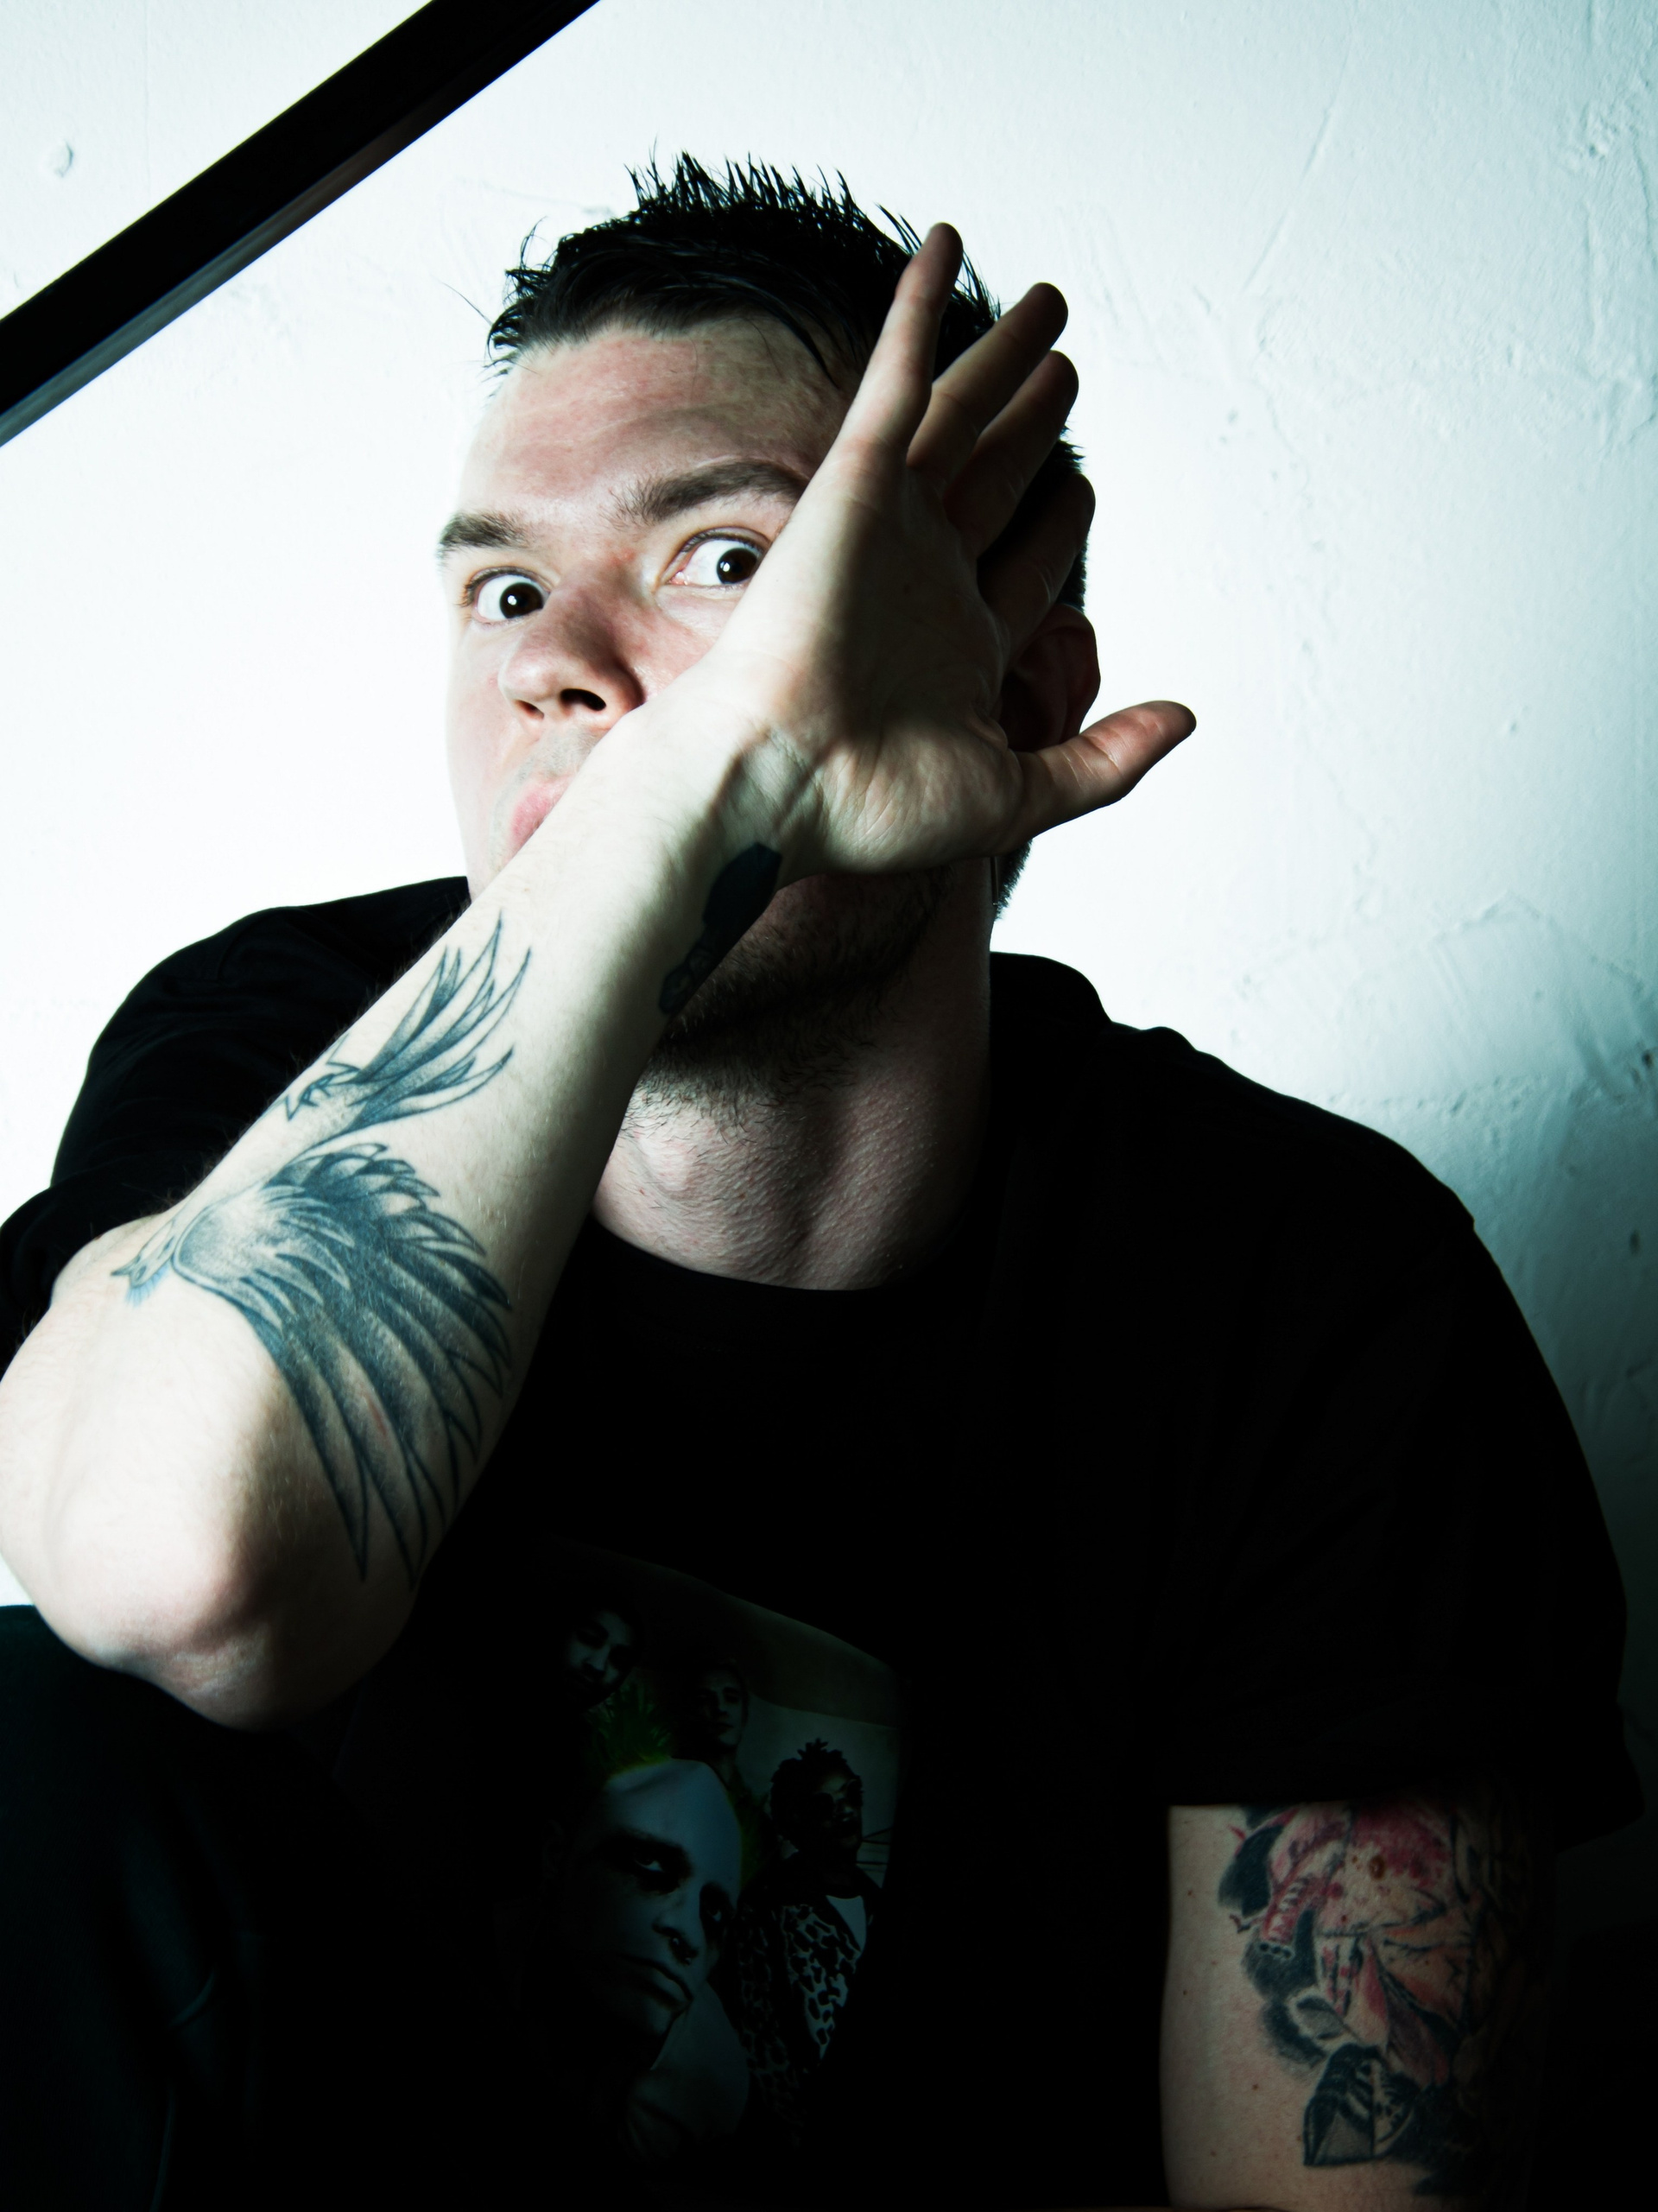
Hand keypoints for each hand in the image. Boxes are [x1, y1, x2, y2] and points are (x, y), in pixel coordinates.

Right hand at [669, 223, 1194, 880]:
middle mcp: (926, 579)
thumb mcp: (1020, 793)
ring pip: (962, 417)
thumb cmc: (874, 808)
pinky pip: (898, 376)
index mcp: (960, 649)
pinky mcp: (856, 481)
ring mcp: (891, 524)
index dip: (1059, 523)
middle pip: (997, 478)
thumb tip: (1186, 720)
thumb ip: (1106, 758)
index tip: (1081, 489)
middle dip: (1035, 425)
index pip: (1024, 567)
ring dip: (1001, 357)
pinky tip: (947, 248)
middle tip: (1066, 368)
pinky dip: (919, 310)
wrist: (778, 783)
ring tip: (1048, 306)